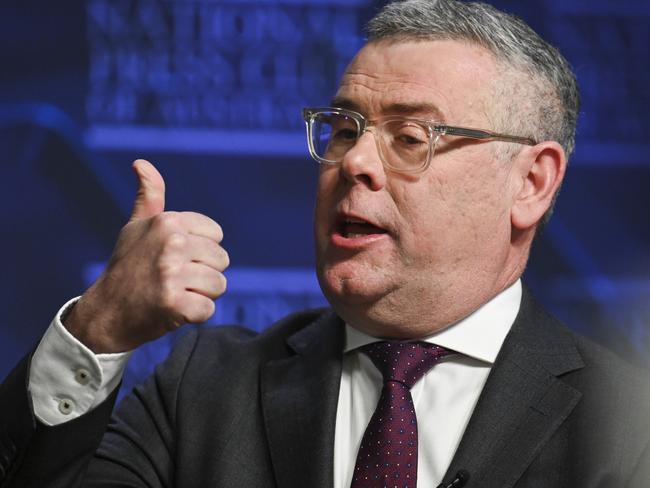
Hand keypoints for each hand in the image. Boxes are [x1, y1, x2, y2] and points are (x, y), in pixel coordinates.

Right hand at [64, 159, 228, 352]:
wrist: (105, 313)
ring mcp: (172, 273)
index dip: (200, 251)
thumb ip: (150, 196)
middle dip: (202, 274)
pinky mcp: (174, 303)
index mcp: (169, 221)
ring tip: (172, 294)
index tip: (174, 258)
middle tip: (172, 280)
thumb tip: (141, 162)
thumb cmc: (127, 267)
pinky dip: (193, 316)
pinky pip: (207, 310)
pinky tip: (171, 311)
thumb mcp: (135, 227)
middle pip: (221, 260)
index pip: (216, 235)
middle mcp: (172, 243)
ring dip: (200, 295)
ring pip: (219, 285)